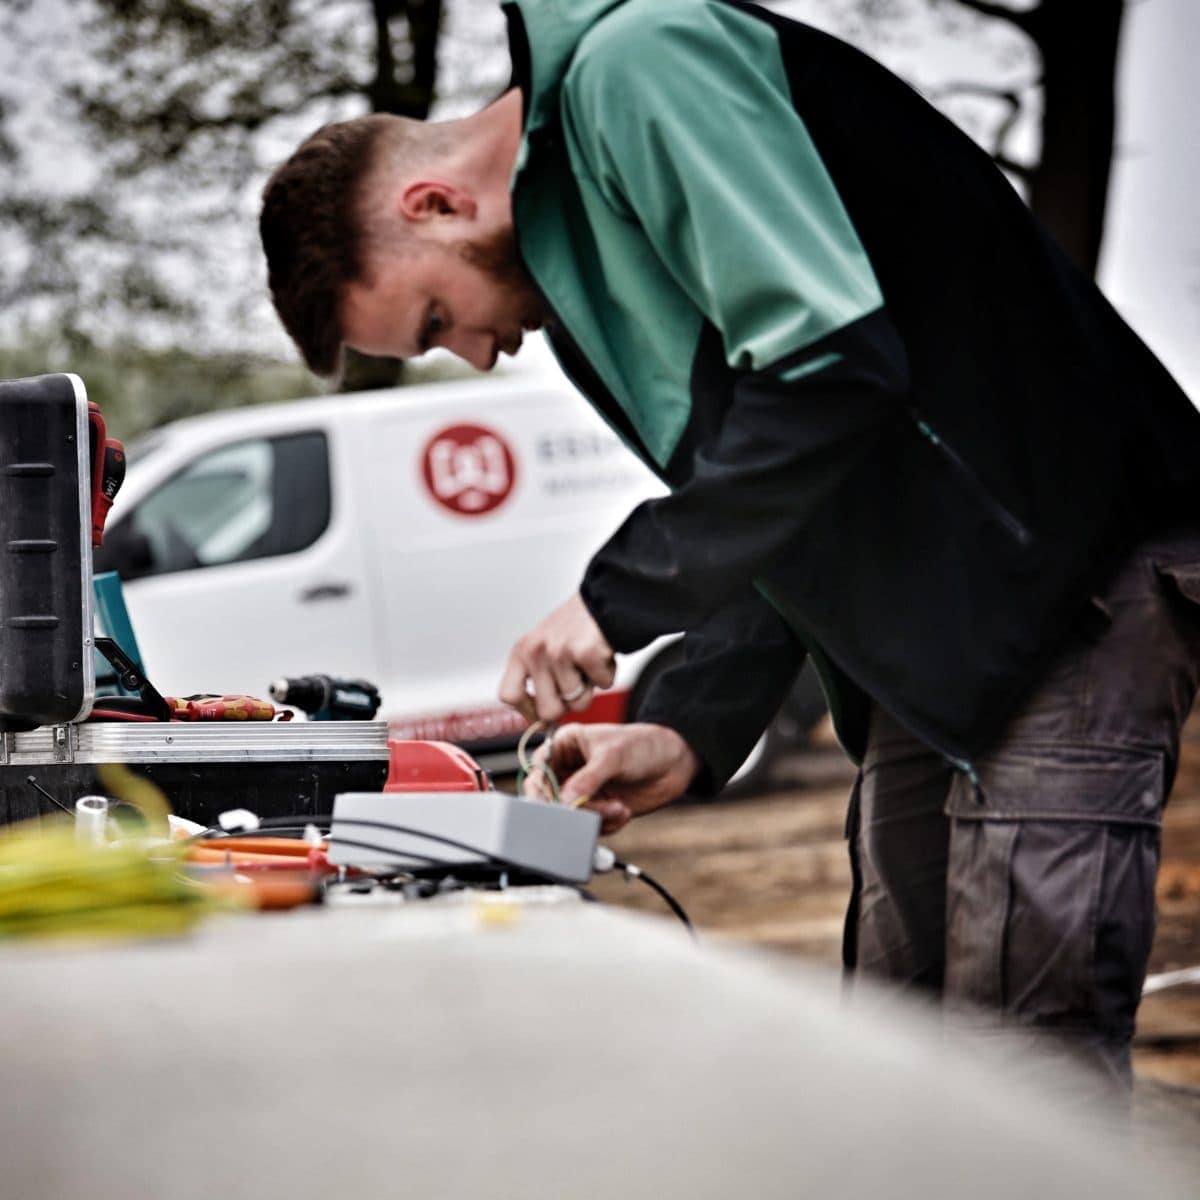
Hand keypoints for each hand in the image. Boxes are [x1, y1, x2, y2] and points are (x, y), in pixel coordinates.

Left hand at [499, 593, 615, 722]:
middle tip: (576, 684)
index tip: (541, 715)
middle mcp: (536, 652)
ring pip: (577, 702)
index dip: (527, 712)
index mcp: (521, 652)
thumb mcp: (544, 648)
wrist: (604, 600)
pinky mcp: (585, 653)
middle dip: (567, 705)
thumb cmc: (575, 628)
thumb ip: (539, 680)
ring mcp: (559, 652)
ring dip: (591, 687)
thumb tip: (542, 722)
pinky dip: (607, 675)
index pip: (509, 696)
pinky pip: (601, 685)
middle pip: (548, 710)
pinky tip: (602, 656)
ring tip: (589, 663)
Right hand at [525, 723, 700, 834]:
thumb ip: (587, 780)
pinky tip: (623, 811)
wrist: (674, 763)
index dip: (540, 789)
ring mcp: (583, 791)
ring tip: (618, 807)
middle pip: (551, 798)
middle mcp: (569, 769)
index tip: (552, 804)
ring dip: (596, 816)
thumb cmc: (642, 745)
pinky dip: (607, 823)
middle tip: (588, 811)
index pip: (539, 769)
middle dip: (574, 808)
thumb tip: (565, 801)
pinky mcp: (597, 809)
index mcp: (564, 746)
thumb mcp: (612, 757)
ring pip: (572, 815)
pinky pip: (590, 825)